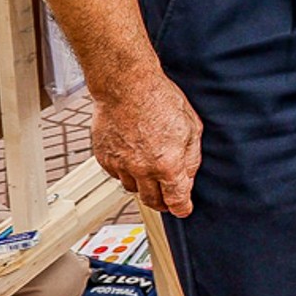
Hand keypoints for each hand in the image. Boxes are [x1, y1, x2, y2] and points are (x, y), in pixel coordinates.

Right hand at [91, 72, 202, 216]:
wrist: (126, 86)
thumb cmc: (160, 99)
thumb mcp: (191, 127)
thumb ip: (191, 157)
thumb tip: (189, 176)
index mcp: (167, 163)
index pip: (176, 199)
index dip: (182, 208)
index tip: (184, 209)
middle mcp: (142, 169)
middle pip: (152, 200)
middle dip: (163, 203)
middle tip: (168, 199)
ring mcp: (120, 165)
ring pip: (133, 189)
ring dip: (143, 186)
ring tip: (151, 174)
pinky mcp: (104, 158)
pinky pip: (116, 175)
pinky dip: (126, 173)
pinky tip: (133, 160)